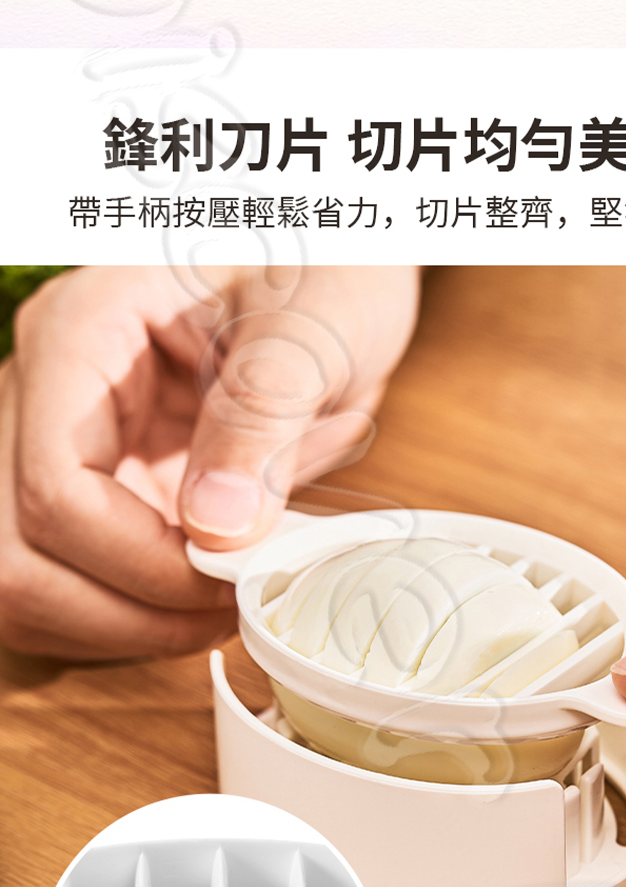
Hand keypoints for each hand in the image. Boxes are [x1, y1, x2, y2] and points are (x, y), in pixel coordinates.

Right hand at [0, 264, 419, 659]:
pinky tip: (198, 597)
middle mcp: (44, 392)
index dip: (143, 564)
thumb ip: (265, 417)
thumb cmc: (325, 263)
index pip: (55, 488)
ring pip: (25, 585)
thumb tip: (217, 528)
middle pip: (13, 555)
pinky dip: (127, 618)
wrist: (333, 260)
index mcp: (81, 335)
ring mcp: (55, 445)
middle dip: (123, 613)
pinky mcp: (88, 489)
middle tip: (229, 608)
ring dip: (120, 626)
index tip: (233, 579)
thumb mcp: (316, 322)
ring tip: (222, 602)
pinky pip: (66, 585)